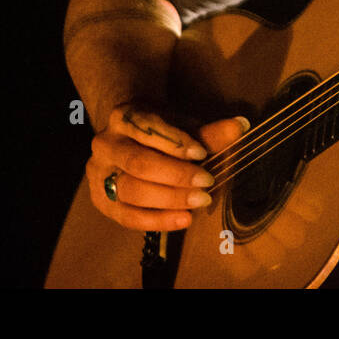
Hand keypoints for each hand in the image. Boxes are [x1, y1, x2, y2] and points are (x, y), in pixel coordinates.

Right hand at [86, 103, 248, 230]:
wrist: (130, 139)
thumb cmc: (162, 132)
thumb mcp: (183, 126)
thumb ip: (209, 131)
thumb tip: (240, 126)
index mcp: (123, 117)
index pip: (148, 129)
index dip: (175, 143)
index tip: (202, 153)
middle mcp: (105, 144)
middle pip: (139, 163)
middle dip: (176, 176)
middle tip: (207, 182)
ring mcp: (98, 173)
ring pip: (131, 191)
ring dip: (169, 200)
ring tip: (199, 202)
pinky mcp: (100, 200)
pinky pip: (127, 216)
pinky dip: (158, 221)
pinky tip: (184, 220)